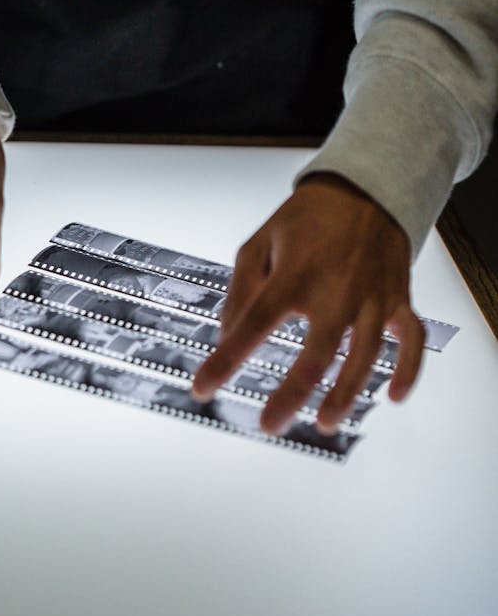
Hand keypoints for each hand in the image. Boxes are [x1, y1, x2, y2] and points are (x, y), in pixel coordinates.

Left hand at [191, 173, 425, 434]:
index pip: (253, 324)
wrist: (365, 189)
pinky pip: (412, 338)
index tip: (202, 389)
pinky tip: (394, 397)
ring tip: (325, 424)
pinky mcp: (398, 298)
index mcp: (294, 274)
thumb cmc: (305, 221)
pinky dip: (409, 369)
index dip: (226, 360)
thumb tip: (227, 335)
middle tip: (270, 425)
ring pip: (366, 354)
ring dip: (346, 393)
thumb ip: (240, 290)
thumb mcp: (259, 243)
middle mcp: (336, 289)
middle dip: (293, 393)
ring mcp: (372, 296)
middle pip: (317, 351)